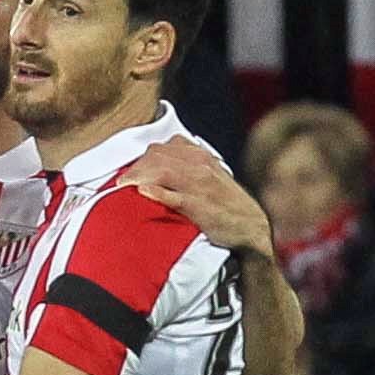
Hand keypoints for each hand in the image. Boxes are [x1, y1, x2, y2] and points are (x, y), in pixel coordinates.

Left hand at [126, 134, 270, 257]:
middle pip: (157, 156)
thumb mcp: (211, 176)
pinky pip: (174, 196)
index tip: (131, 171)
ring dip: (139, 177)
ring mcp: (199, 185)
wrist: (251, 226)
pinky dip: (157, 192)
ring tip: (124, 186)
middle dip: (136, 168)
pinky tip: (142, 192)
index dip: (142, 158)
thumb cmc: (228, 204)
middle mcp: (200, 166)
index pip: (163, 148)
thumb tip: (158, 163)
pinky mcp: (199, 206)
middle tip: (123, 182)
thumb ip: (188, 166)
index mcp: (201, 157)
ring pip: (162, 171)